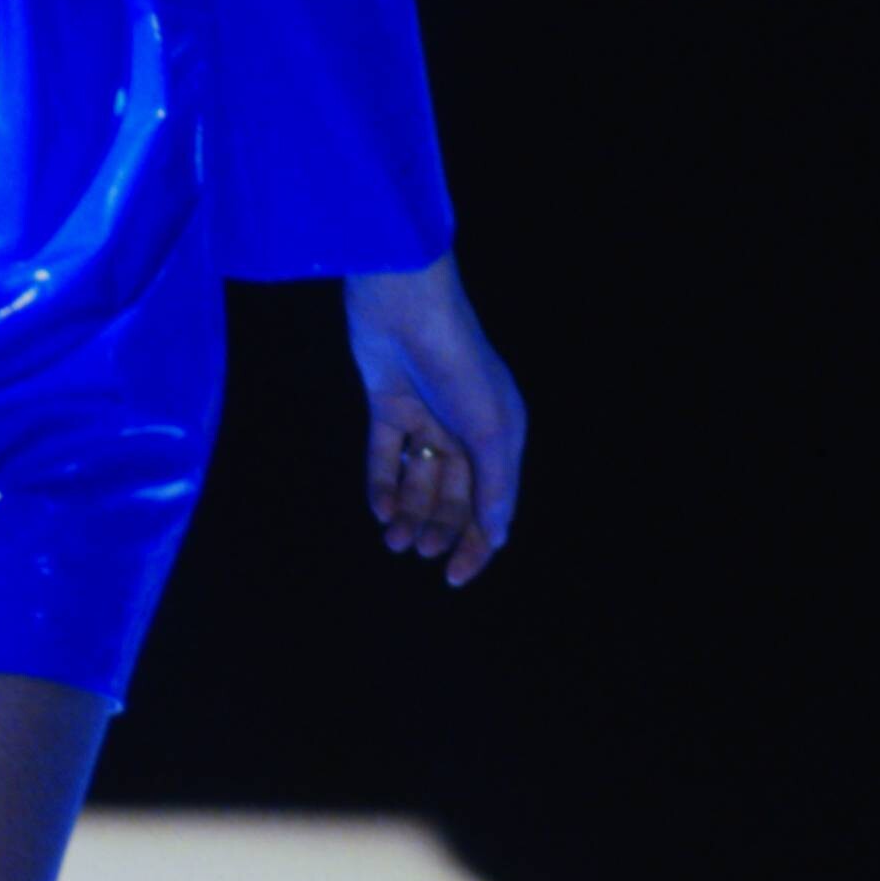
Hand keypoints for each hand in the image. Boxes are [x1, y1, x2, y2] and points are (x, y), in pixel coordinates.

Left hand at [344, 249, 525, 588]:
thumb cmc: (457, 363)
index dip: (476, 543)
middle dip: (436, 527)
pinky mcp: (388, 406)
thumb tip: (499, 535)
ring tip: (392, 539)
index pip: (492, 502)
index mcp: (501, 434)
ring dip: (407, 512)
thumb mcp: (487, 427)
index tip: (453, 576)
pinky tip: (378, 509)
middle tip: (415, 551)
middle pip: (454, 496)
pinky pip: (385, 457)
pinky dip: (382, 484)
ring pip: (418, 480)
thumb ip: (495, 483)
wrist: (405, 304)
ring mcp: (427, 416)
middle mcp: (466, 428)